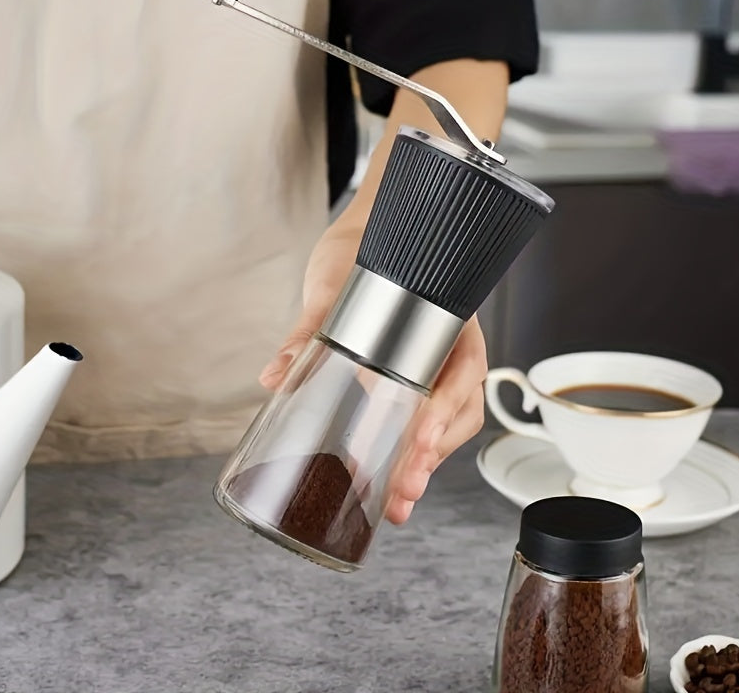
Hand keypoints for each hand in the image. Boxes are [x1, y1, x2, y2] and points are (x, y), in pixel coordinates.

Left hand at [258, 217, 487, 525]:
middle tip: (404, 489)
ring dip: (424, 463)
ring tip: (399, 501)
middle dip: (432, 455)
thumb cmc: (361, 251)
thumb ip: (310, 327)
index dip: (444, 410)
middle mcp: (449, 347)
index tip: (420, 438)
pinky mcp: (411, 377)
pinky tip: (390, 477)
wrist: (361, 236)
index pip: (462, 371)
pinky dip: (408, 451)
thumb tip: (276, 373)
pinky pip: (421, 418)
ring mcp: (434, 365)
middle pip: (459, 410)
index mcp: (447, 318)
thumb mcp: (334, 285)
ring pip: (446, 423)